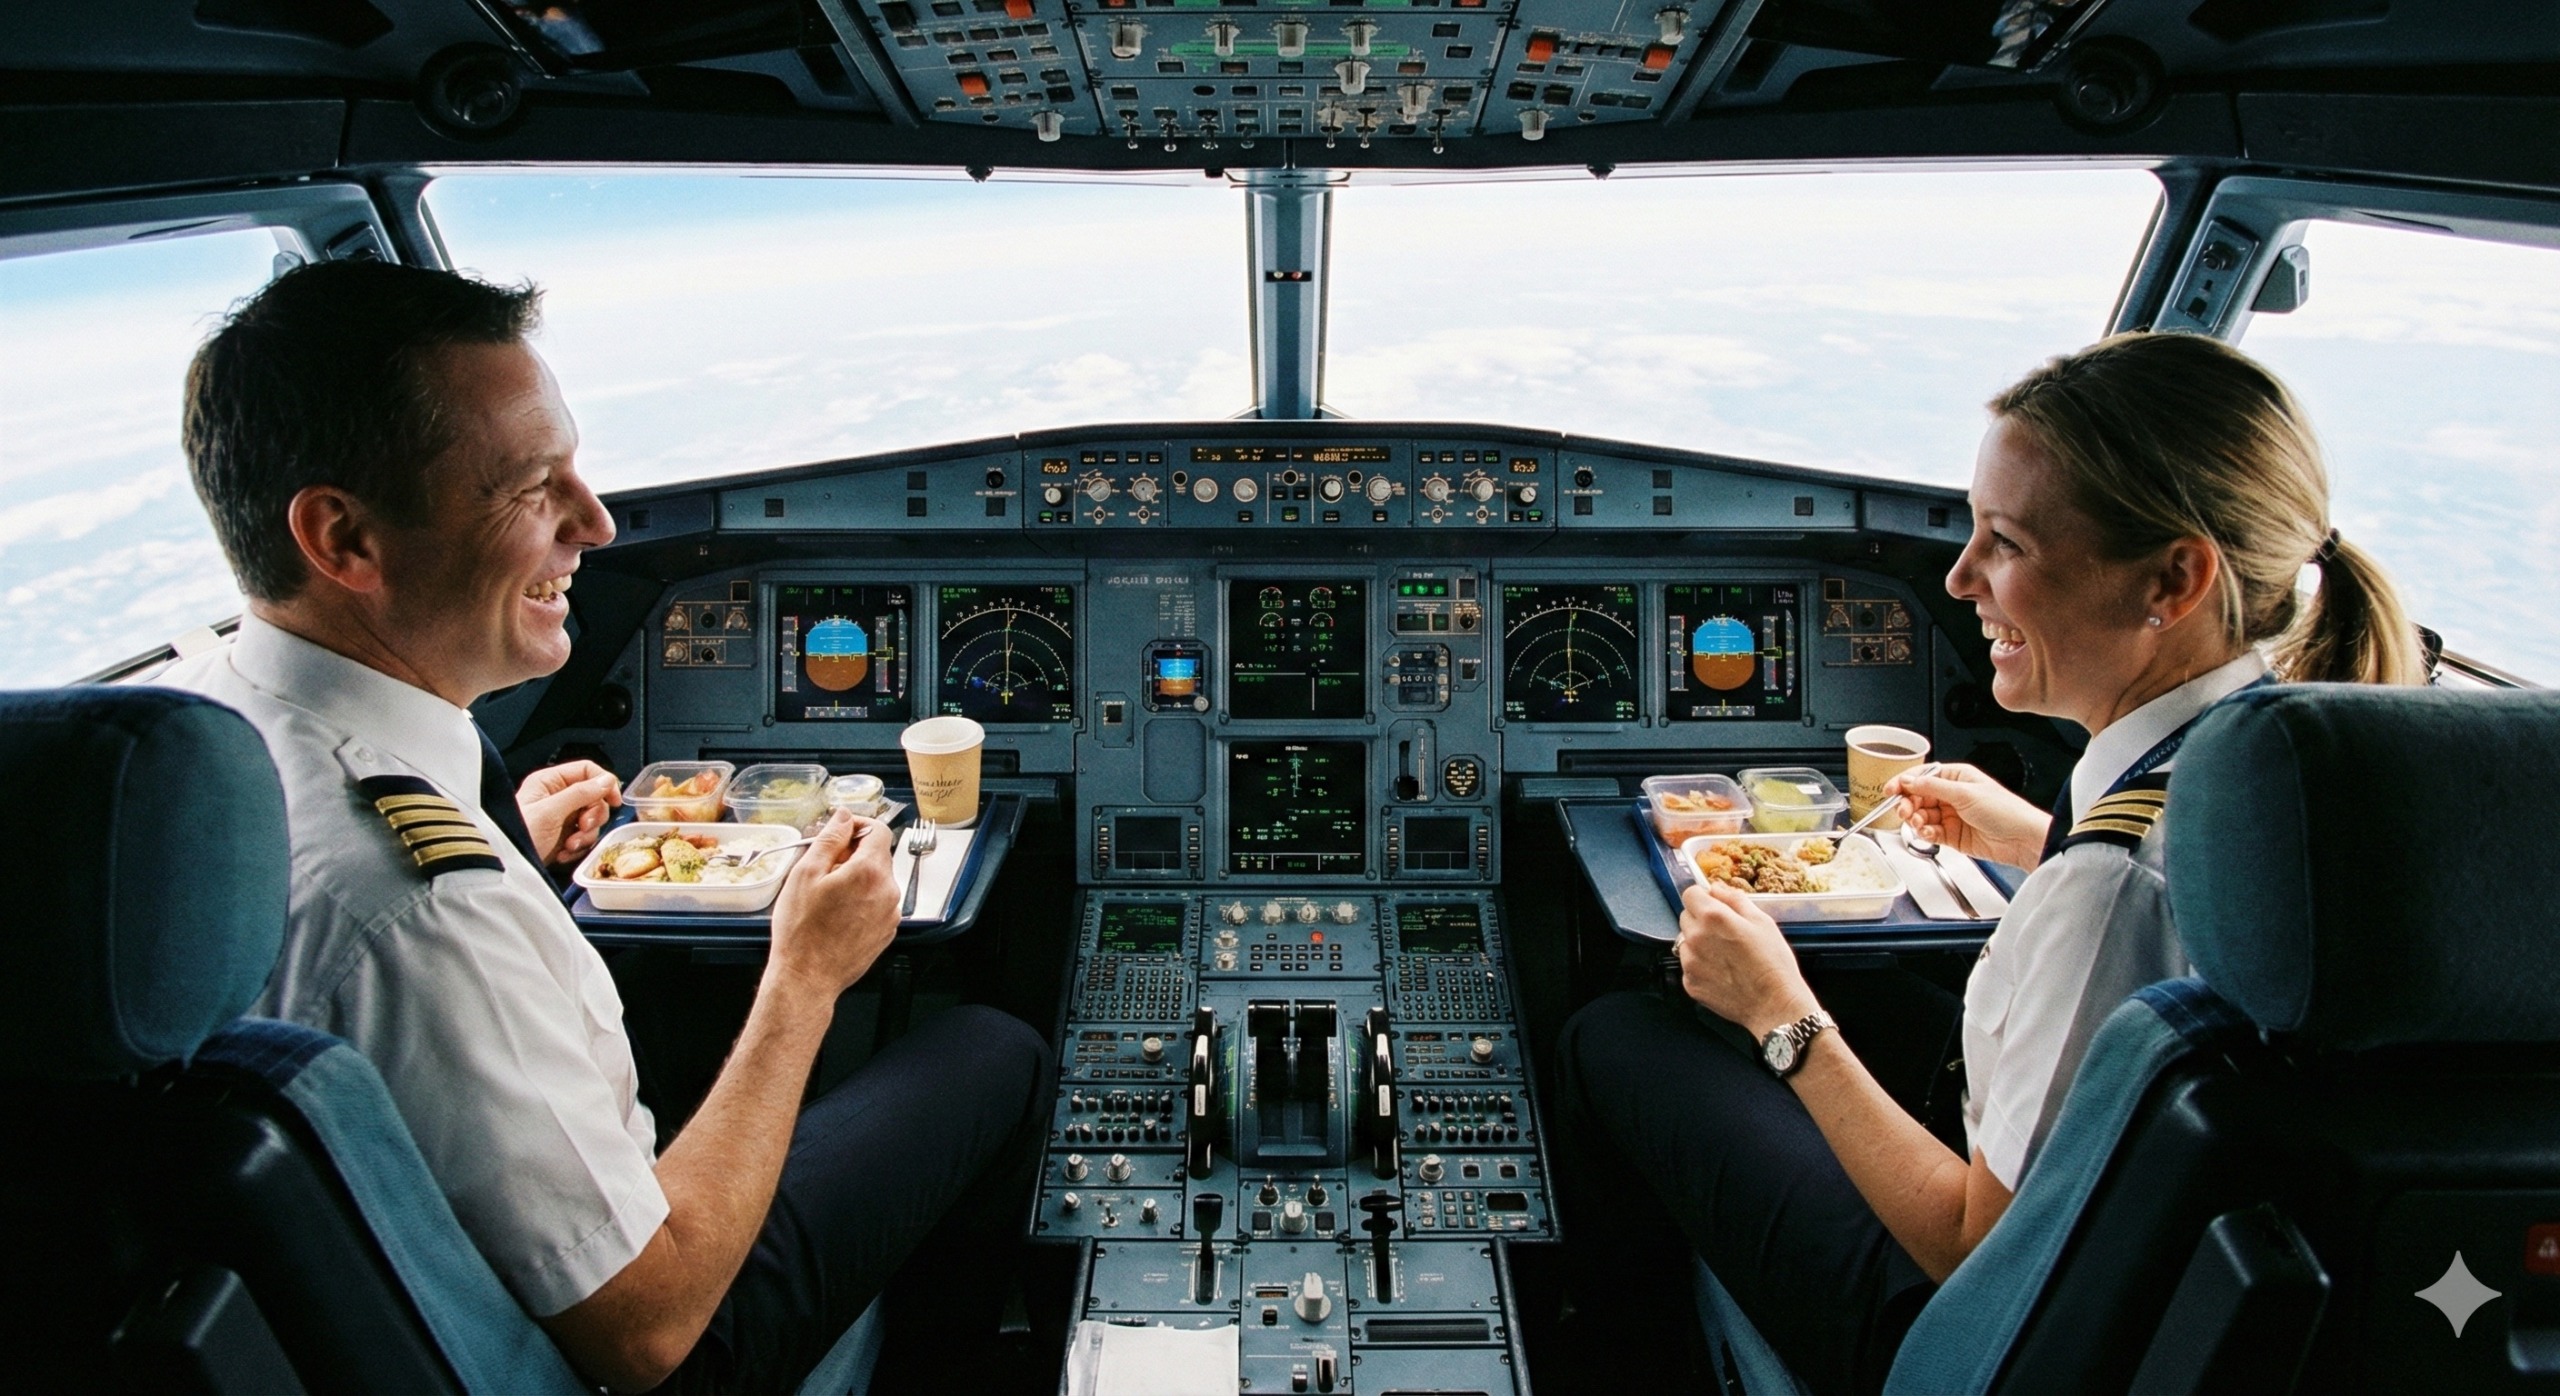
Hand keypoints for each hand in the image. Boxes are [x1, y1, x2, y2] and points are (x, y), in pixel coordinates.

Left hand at [516, 760, 621, 866]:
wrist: (503, 865)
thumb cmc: (517, 835)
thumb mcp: (550, 811)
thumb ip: (580, 793)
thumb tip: (606, 780)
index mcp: (550, 781)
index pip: (587, 771)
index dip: (604, 783)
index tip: (614, 800)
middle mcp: (557, 796)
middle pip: (594, 797)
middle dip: (593, 816)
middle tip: (583, 826)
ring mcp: (561, 817)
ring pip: (592, 820)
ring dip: (585, 835)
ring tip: (569, 845)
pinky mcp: (563, 837)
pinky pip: (584, 837)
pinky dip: (578, 847)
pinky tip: (564, 853)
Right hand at [767, 811, 899, 998]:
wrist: (808, 977)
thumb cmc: (802, 931)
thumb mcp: (806, 874)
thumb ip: (829, 838)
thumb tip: (843, 817)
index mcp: (870, 871)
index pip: (878, 829)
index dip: (857, 825)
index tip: (839, 832)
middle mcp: (888, 891)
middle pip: (877, 855)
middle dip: (852, 854)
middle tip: (823, 867)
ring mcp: (890, 913)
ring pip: (877, 880)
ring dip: (856, 878)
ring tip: (827, 895)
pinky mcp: (886, 930)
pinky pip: (878, 903)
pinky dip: (861, 899)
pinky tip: (837, 913)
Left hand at [1676, 881, 1818, 1037]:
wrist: (1775, 1005)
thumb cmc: (1773, 963)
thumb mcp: (1762, 921)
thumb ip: (1734, 899)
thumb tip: (1716, 888)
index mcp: (1712, 917)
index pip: (1690, 894)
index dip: (1704, 898)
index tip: (1715, 906)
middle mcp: (1695, 938)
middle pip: (1686, 917)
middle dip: (1702, 920)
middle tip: (1726, 934)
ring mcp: (1689, 962)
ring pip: (1685, 942)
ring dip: (1699, 943)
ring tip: (1726, 956)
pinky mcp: (1690, 983)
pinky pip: (1689, 966)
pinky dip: (1701, 966)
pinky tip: (1723, 973)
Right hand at [1889, 762, 2048, 869]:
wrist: (2022, 839)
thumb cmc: (2006, 811)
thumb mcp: (1966, 793)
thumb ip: (1933, 787)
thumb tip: (1909, 780)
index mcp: (1957, 777)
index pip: (1923, 776)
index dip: (1904, 782)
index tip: (1890, 790)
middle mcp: (1952, 795)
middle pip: (1918, 797)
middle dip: (1908, 804)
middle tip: (1904, 811)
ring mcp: (1952, 815)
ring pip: (1921, 816)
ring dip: (1915, 820)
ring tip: (1918, 824)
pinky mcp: (1952, 835)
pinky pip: (1930, 832)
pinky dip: (1925, 833)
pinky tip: (1928, 833)